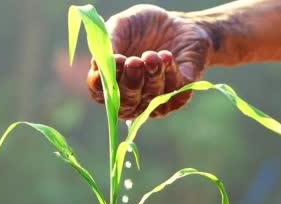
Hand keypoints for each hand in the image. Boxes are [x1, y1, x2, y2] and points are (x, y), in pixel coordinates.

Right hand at [87, 5, 211, 119]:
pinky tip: (166, 56)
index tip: (114, 62)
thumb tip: (105, 60)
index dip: (104, 83)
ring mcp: (156, 100)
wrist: (176, 23)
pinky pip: (175, 92)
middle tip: (134, 62)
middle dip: (131, 82)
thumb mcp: (121, 26)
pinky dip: (170, 73)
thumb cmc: (141, 28)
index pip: (100, 94)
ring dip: (152, 75)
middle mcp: (132, 99)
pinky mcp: (180, 95)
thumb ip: (110, 42)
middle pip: (127, 103)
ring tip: (152, 55)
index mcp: (111, 83)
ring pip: (152, 98)